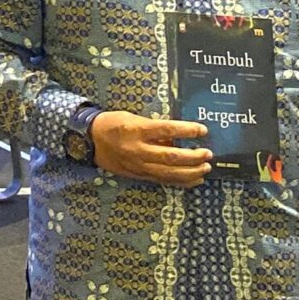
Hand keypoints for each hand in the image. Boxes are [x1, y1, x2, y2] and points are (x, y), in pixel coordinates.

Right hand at [88, 112, 212, 186]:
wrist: (90, 141)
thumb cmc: (112, 123)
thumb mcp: (131, 118)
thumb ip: (153, 129)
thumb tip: (176, 138)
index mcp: (136, 130)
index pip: (167, 130)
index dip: (187, 130)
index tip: (203, 130)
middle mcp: (138, 150)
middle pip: (171, 157)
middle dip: (193, 157)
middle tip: (208, 154)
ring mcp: (139, 166)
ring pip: (170, 173)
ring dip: (191, 172)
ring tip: (206, 168)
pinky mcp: (139, 175)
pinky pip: (164, 180)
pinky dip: (182, 181)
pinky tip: (195, 179)